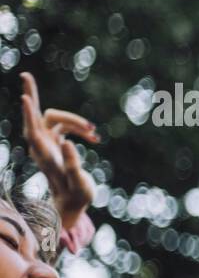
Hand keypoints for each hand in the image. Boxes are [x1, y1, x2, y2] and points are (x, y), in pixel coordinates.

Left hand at [19, 72, 98, 229]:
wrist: (72, 202)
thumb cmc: (76, 195)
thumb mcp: (78, 183)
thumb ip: (72, 164)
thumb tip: (68, 142)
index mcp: (44, 156)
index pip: (33, 131)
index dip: (30, 115)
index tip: (25, 98)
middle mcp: (41, 146)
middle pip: (35, 116)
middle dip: (32, 96)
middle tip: (25, 75)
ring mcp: (47, 141)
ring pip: (58, 119)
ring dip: (76, 122)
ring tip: (95, 133)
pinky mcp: (55, 140)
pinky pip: (66, 126)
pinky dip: (80, 128)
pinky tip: (95, 137)